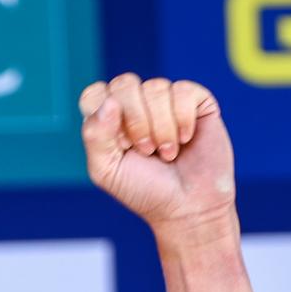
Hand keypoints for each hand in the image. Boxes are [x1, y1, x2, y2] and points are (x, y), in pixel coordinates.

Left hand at [80, 75, 233, 231]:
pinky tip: (186, 139)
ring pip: (155, 87)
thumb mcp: (107, 170)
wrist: (188, 207)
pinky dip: (183, 120)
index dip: (105, 116)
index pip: (95, 94)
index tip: (120, 146)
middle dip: (136, 122)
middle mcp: (136, 105)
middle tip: (146, 151)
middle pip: (124, 84)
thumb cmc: (144, 190)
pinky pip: (183, 90)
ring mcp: (165, 101)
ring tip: (167, 153)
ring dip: (161, 127)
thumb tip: (110, 101)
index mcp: (108, 120)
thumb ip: (96, 136)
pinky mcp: (196, 102)